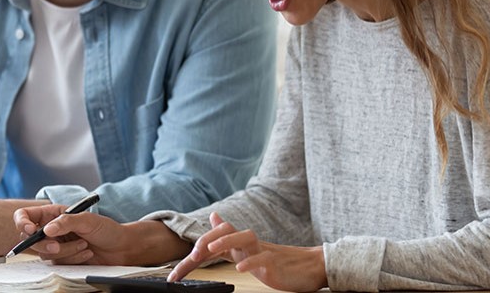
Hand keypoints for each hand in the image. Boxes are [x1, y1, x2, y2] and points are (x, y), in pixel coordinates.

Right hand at [13, 204, 189, 265]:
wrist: (121, 248)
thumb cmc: (106, 229)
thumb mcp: (88, 220)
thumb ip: (66, 222)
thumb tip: (46, 230)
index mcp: (54, 214)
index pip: (25, 216)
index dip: (22, 223)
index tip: (31, 230)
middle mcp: (52, 229)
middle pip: (31, 239)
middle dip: (44, 244)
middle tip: (56, 245)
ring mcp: (56, 245)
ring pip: (45, 254)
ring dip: (66, 252)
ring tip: (84, 245)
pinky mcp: (63, 259)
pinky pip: (58, 263)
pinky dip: (72, 259)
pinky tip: (86, 253)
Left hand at [168, 212, 327, 291]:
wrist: (313, 266)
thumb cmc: (282, 262)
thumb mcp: (250, 251)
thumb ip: (231, 238)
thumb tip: (215, 217)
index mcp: (243, 245)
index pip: (215, 240)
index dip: (195, 252)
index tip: (176, 272)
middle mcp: (251, 245)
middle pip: (227, 231)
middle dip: (206, 241)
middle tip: (192, 255)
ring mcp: (264, 252)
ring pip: (245, 237)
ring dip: (226, 241)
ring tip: (210, 249)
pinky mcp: (276, 263)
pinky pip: (262, 259)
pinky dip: (250, 263)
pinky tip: (240, 269)